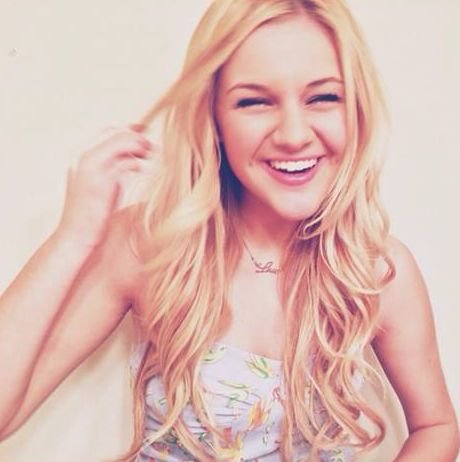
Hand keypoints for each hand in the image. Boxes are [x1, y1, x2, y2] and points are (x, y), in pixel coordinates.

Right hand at [57, 125, 153, 248]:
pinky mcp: (101, 182)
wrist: (76, 234)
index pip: (107, 131)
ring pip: (120, 143)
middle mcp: (83, 157)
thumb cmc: (92, 211)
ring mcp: (91, 168)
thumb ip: (110, 166)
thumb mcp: (99, 184)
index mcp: (81, 156)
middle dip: (136, 136)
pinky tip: (141, 169)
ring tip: (149, 155)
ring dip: (139, 146)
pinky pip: (124, 162)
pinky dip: (136, 163)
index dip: (129, 130)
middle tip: (150, 148)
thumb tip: (133, 155)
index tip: (145, 133)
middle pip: (115, 132)